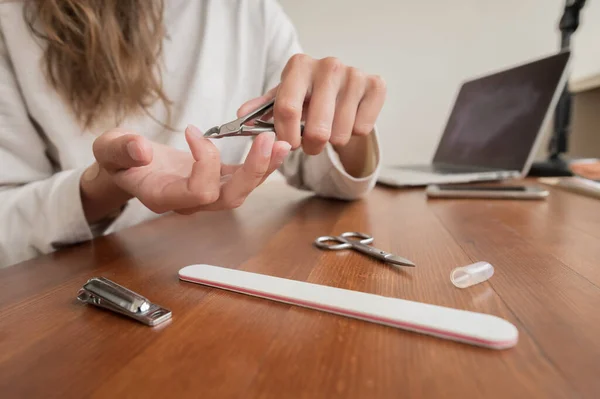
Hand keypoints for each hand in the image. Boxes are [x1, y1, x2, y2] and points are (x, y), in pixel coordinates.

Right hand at [80, 126, 290, 222]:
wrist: (126, 167)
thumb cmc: (117, 160)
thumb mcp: (108, 149)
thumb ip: (120, 150)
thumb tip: (141, 148)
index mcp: (164, 196)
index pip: (197, 192)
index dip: (203, 162)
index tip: (192, 131)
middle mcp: (189, 202)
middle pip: (229, 198)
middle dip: (252, 172)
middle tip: (269, 141)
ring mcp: (205, 194)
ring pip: (242, 191)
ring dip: (264, 169)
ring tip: (282, 144)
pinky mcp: (216, 179)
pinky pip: (242, 177)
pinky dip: (260, 163)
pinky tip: (274, 145)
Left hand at [238, 54, 385, 156]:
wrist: (342, 90)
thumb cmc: (307, 96)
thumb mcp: (282, 99)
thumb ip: (261, 109)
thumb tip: (241, 115)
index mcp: (299, 65)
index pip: (287, 110)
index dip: (286, 136)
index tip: (289, 144)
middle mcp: (328, 65)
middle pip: (317, 129)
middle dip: (311, 146)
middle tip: (311, 145)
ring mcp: (354, 74)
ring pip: (340, 134)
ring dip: (333, 141)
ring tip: (330, 130)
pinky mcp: (376, 85)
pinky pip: (362, 129)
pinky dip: (354, 132)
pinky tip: (349, 119)